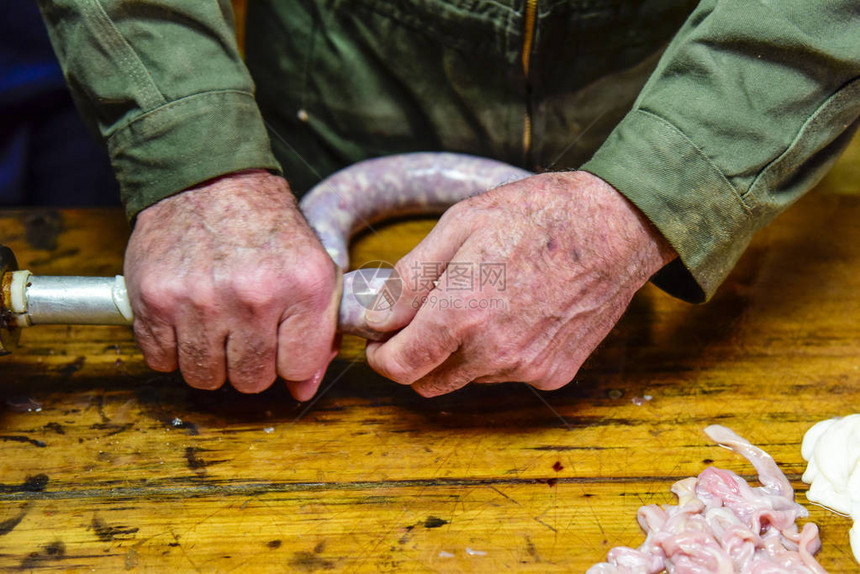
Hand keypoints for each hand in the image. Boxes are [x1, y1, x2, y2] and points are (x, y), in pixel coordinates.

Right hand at [124, 170, 339, 398]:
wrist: (210, 180)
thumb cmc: (266, 230)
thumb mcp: (313, 270)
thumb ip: (318, 333)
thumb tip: (302, 390)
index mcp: (302, 287)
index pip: (298, 368)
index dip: (289, 362)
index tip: (280, 343)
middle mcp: (253, 296)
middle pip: (250, 380)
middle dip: (249, 363)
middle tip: (244, 330)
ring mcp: (200, 300)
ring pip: (204, 377)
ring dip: (210, 359)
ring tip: (214, 324)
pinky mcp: (155, 300)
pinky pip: (161, 361)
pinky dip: (171, 348)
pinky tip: (185, 317)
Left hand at [364, 171, 675, 396]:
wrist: (618, 226)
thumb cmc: (537, 215)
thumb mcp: (460, 224)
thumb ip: (410, 278)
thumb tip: (376, 319)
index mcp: (462, 313)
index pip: (398, 368)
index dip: (381, 355)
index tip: (382, 336)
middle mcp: (493, 352)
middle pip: (427, 382)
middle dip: (415, 356)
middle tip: (425, 315)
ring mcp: (527, 367)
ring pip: (467, 377)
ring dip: (460, 351)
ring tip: (486, 298)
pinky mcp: (555, 373)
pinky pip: (507, 373)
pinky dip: (499, 352)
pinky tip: (519, 310)